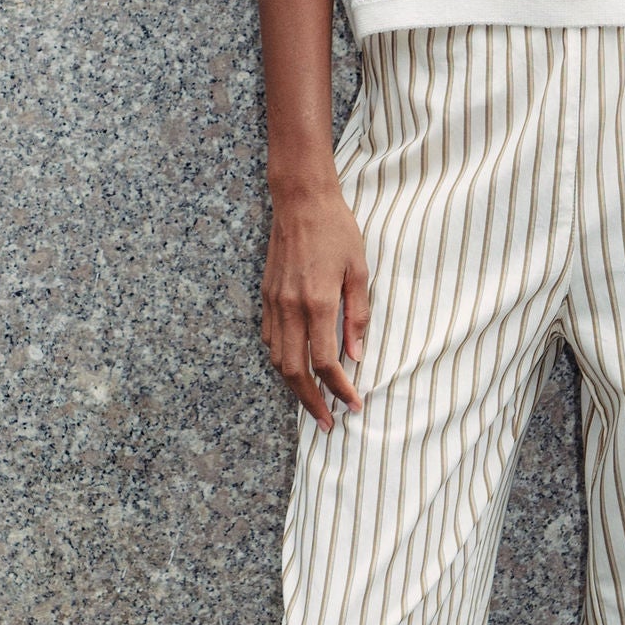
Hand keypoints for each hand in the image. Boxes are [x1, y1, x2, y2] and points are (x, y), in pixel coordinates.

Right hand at [262, 175, 370, 429]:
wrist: (300, 200)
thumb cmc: (336, 230)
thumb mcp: (359, 270)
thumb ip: (358, 315)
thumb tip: (357, 356)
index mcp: (318, 303)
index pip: (326, 362)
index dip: (341, 390)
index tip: (354, 405)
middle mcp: (291, 308)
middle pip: (294, 371)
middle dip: (311, 402)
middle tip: (327, 424)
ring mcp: (273, 304)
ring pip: (277, 360)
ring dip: (293, 387)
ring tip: (313, 403)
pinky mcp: (265, 296)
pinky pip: (268, 339)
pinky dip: (280, 360)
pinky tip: (295, 366)